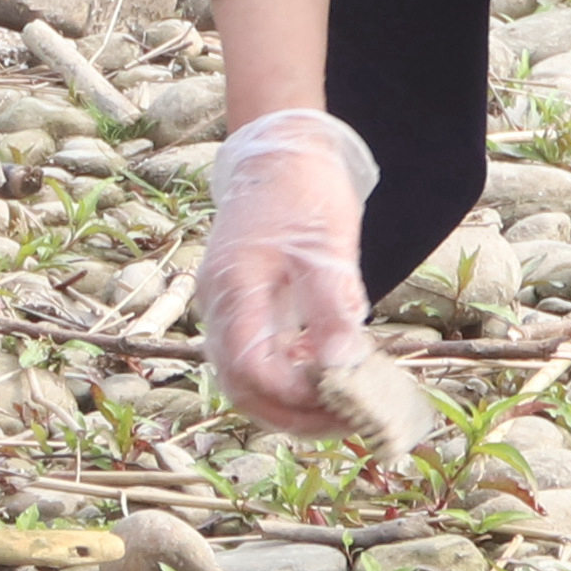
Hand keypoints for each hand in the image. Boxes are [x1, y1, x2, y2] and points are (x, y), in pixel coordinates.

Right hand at [200, 108, 381, 430]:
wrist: (280, 149)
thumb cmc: (303, 190)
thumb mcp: (326, 246)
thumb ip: (329, 308)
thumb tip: (340, 369)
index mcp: (234, 289)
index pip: (251, 369)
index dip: (296, 397)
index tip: (346, 401)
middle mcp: (220, 306)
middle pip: (243, 388)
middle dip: (295, 415)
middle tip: (350, 421)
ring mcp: (227, 308)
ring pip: (248, 381)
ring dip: (293, 403)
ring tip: (345, 404)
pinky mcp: (242, 308)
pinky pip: (258, 360)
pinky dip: (292, 378)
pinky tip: (328, 371)